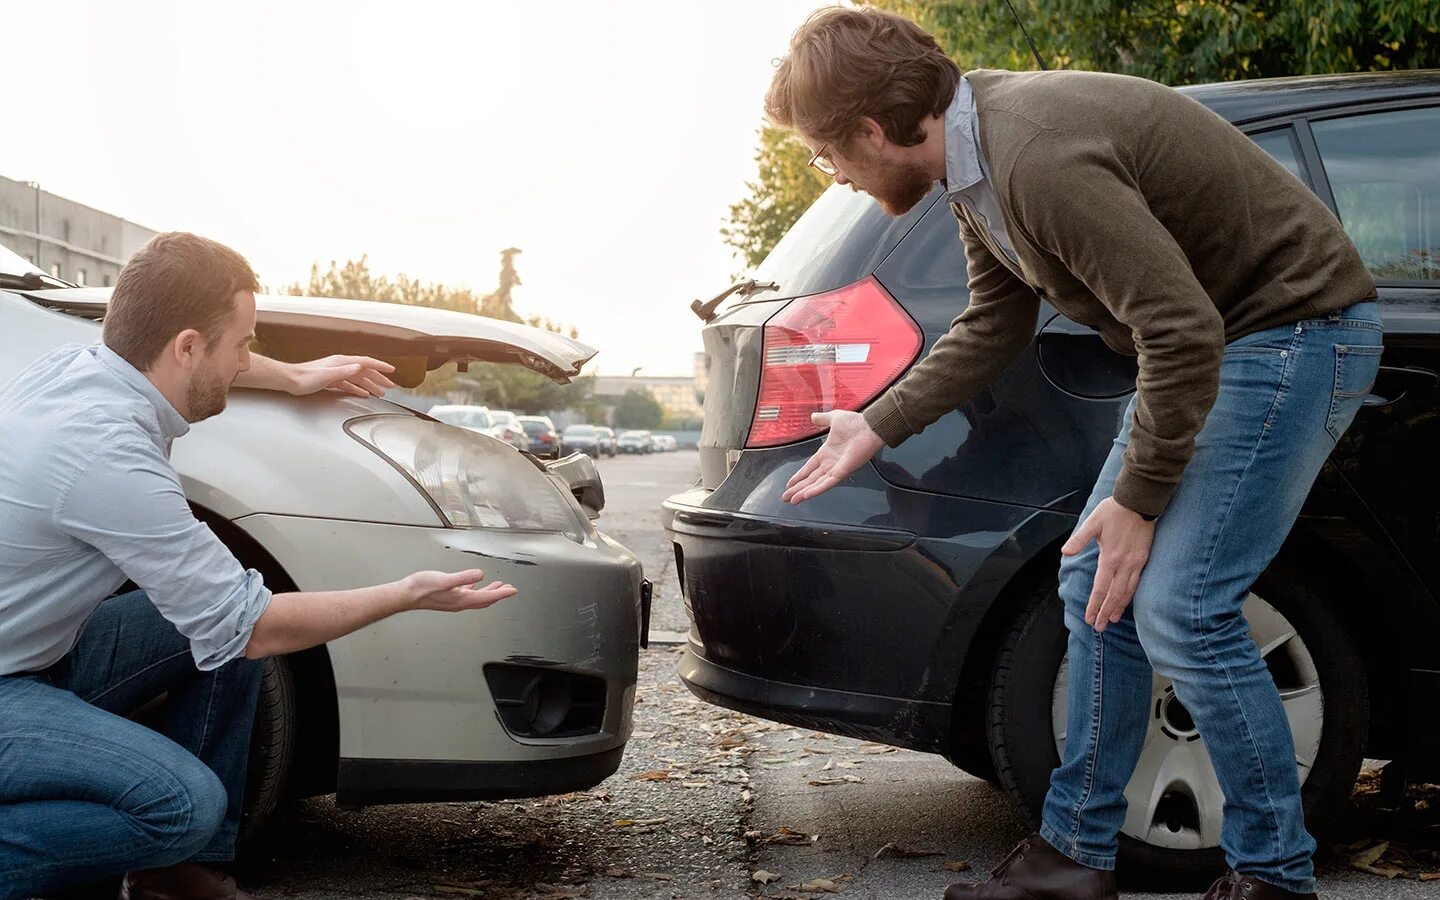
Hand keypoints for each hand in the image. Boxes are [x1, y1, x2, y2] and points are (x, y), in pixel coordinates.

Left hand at [289, 355, 396, 397]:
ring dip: (370, 385)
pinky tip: (363, 393)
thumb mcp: (326, 375)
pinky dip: (358, 388)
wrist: (290, 380)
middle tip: (390, 385)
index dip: (380, 366)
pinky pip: (350, 384)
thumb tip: (359, 367)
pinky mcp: (332, 380)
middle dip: (378, 378)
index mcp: (342, 362)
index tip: (391, 370)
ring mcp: (336, 372)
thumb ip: (344, 371)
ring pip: (358, 378)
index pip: (366, 362)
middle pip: (365, 371)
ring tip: (380, 392)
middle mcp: (341, 365)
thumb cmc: (304, 378)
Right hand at [404, 569, 517, 611]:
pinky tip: (474, 583)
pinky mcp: (448, 596)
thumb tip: (480, 574)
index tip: (513, 591)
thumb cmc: (421, 588)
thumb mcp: (444, 580)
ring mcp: (454, 600)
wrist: (406, 594)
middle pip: (485, 600)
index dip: (502, 594)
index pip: (487, 597)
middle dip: (499, 594)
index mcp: (462, 599)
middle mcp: (460, 602)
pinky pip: (467, 593)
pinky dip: (475, 588)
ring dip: (489, 592)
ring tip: (498, 586)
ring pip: (477, 597)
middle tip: (510, 590)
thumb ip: (463, 577)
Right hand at [781, 410, 885, 504]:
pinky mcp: (843, 472)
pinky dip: (817, 490)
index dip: (799, 476)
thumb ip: (823, 419)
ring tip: (793, 500)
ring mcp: (836, 469)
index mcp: (827, 452)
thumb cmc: (856, 423)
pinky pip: (828, 483)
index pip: (809, 467)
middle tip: (785, 498)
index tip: (790, 483)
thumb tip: (813, 416)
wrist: (869, 426)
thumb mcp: (834, 419)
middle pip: (810, 479)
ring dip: (804, 493)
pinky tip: (806, 495)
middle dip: (797, 489)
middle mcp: (830, 463)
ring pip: (816, 484)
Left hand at [1062, 498, 1155, 632]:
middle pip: (1114, 595)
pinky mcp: (1144, 560)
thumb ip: (1079, 539)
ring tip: (1112, 620)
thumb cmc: (1114, 510)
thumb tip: (1065, 552)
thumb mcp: (1092, 522)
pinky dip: (1130, 597)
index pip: (1101, 588)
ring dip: (1119, 608)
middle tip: (1099, 627)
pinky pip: (1137, 584)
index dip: (1095, 605)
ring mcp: (1137, 563)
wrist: (1140, 502)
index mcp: (1110, 557)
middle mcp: (1125, 564)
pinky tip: (1126, 602)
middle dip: (1106, 613)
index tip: (1089, 618)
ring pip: (1128, 592)